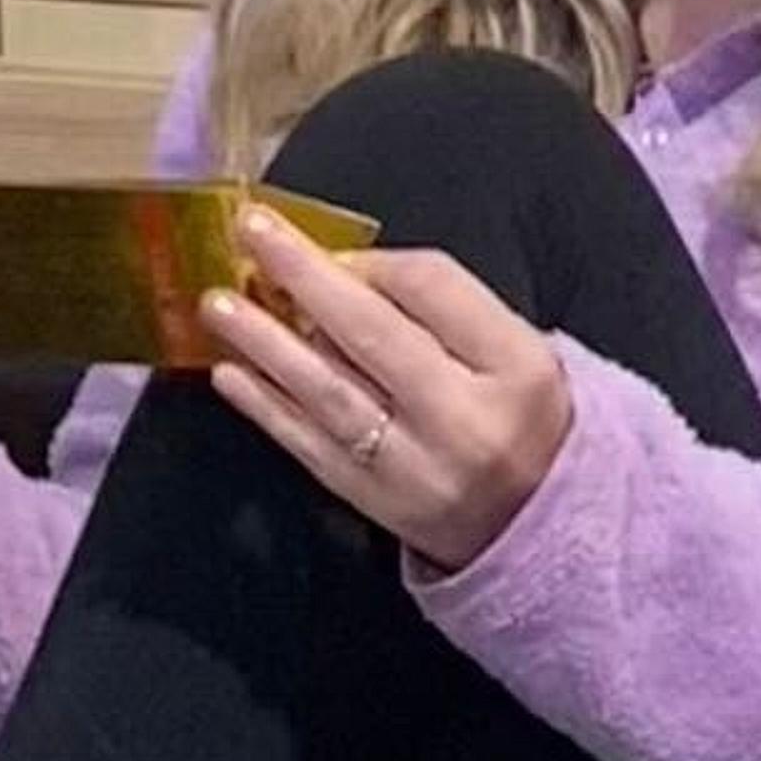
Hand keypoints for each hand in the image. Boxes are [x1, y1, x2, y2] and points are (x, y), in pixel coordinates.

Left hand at [201, 210, 572, 573]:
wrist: (541, 528)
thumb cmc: (520, 421)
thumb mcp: (516, 350)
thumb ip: (443, 305)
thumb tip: (344, 271)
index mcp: (514, 367)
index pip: (433, 290)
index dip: (373, 260)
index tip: (332, 248)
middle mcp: (465, 420)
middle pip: (373, 335)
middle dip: (306, 278)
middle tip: (252, 232)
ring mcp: (415, 469)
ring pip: (330, 393)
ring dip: (267, 343)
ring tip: (220, 304)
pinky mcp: (375, 503)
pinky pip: (309, 447)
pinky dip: (266, 407)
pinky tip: (230, 372)